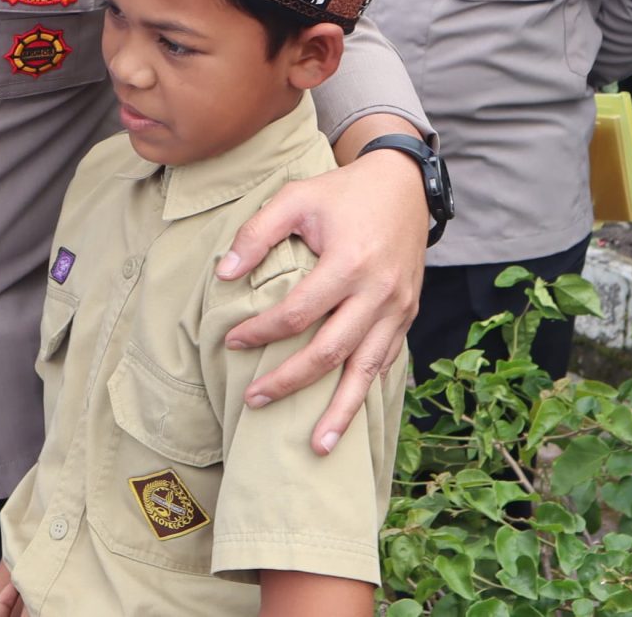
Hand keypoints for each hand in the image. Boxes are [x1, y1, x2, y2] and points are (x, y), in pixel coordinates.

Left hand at [218, 147, 427, 454]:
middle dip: (290, 381)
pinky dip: (365, 389)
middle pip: (329, 351)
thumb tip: (224, 273)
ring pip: (366, 370)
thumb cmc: (343, 192)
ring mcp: (397, 308)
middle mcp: (378, 292)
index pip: (297, 313)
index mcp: (349, 263)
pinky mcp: (407, 315)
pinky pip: (385, 361)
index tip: (231, 341)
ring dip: (340, 410)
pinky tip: (345, 414)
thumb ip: (258, 232)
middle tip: (254, 401)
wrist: (404, 186)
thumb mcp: (296, 197)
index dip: (261, 332)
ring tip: (316, 446)